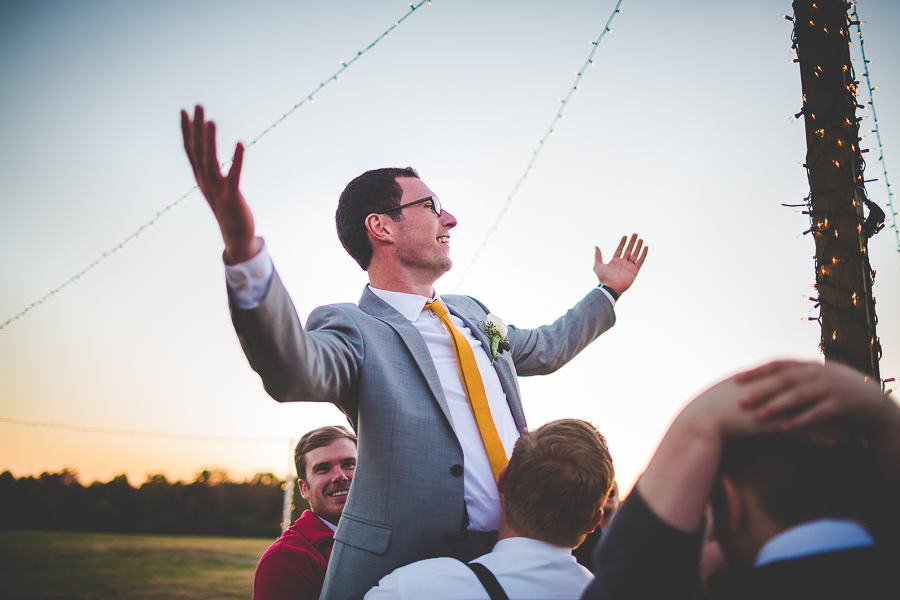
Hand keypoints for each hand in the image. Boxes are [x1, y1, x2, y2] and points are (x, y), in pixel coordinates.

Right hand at [181, 105, 258, 263]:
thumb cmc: (227, 209)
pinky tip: (240, 143)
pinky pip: (234, 175)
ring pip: (210, 161)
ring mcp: (217, 189)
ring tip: (211, 120)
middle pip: (198, 150)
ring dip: (210, 140)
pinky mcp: (232, 196)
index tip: (184, 110)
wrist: (235, 236)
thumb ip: (210, 170)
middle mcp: (205, 181)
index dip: (186, 130)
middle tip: (197, 105)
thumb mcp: (214, 186)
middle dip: (196, 127)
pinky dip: (237, 159)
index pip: (190, 150)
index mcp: (201, 177)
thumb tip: (207, 153)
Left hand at [593, 234, 647, 295]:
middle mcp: (622, 263)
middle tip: (635, 234)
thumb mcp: (598, 265)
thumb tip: (596, 247)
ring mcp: (629, 266)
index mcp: (614, 261)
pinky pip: (641, 261)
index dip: (622, 243)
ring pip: (635, 254)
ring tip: (641, 239)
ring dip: (638, 246)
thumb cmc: (603, 277)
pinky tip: (646, 247)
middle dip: (632, 242)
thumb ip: (598, 256)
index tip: (625, 236)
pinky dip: (644, 254)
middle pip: (628, 250)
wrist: (611, 287)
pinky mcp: (635, 270)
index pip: (620, 249)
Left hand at [736, 360, 896, 432]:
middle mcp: (819, 373)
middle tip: (741, 402)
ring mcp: (831, 387)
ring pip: (799, 396)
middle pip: (785, 380)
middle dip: (762, 390)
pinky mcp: (842, 404)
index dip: (757, 371)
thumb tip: (764, 379)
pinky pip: (818, 413)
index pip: (778, 365)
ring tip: (758, 416)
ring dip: (777, 406)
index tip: (737, 379)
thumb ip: (795, 377)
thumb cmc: (837, 392)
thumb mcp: (817, 380)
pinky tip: (786, 428)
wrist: (874, 403)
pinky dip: (801, 420)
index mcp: (810, 365)